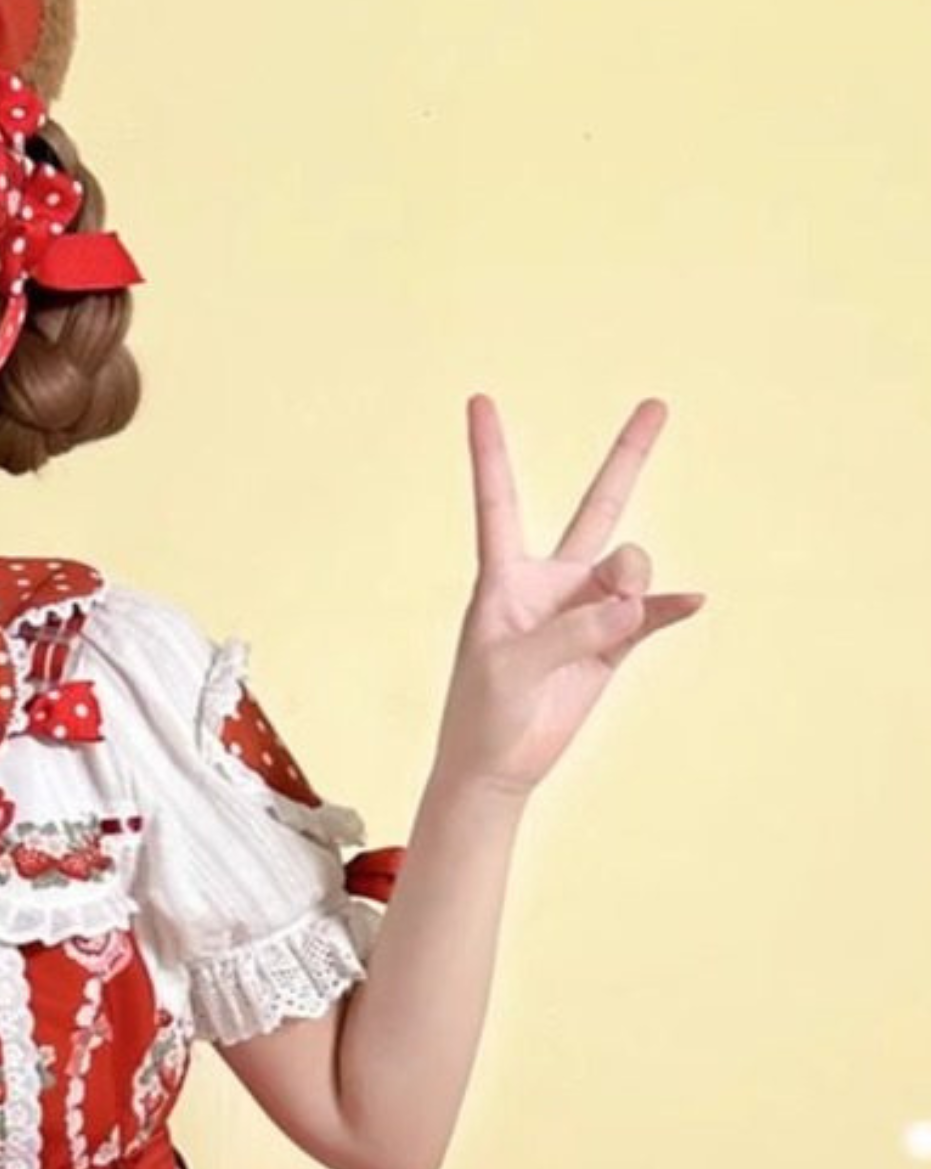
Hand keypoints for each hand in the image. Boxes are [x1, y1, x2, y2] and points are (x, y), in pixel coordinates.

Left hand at [435, 396, 703, 796]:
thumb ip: (571, 631)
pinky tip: (690, 603)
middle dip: (627, 457)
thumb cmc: (482, 713)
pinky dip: (668, 607)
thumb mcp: (513, 667)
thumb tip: (631, 604)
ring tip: (617, 618)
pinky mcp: (612, 645)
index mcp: (504, 577)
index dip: (491, 452)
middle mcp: (550, 582)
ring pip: (628, 568)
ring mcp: (586, 610)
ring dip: (630, 586)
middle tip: (656, 404)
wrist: (496, 768)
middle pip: (596, 507)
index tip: (479, 400)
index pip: (498, 502)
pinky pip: (651, 613)